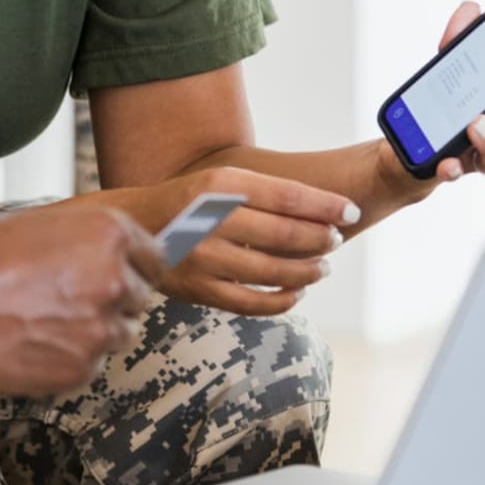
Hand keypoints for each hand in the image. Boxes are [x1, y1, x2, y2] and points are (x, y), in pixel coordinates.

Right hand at [0, 208, 161, 395]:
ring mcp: (98, 330)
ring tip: (39, 322)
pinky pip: (87, 367)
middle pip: (139, 298)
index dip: (134, 266)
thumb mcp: (28, 225)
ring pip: (117, 336)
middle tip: (65, 300)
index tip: (123, 274)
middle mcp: (113, 280)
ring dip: (90, 333)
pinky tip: (25, 344)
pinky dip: (65, 361)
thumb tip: (93, 254)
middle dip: (110, 300)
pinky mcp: (78, 371)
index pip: (154, 256)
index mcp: (106, 234)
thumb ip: (75, 242)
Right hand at [154, 168, 355, 315]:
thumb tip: (325, 209)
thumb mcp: (219, 180)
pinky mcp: (199, 290)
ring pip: (273, 273)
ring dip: (308, 272)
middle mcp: (210, 220)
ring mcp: (203, 258)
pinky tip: (297, 293)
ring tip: (322, 268)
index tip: (351, 212)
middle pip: (284, 235)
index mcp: (219, 185)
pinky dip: (283, 301)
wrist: (133, 226)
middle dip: (321, 239)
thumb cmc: (189, 201)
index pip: (287, 196)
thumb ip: (264, 192)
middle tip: (335, 240)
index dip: (326, 206)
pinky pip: (252, 304)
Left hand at [378, 0, 484, 193]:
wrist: (410, 143)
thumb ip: (459, 39)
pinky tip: (445, 163)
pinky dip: (452, 169)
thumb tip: (471, 9)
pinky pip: (455, 173)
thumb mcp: (449, 66)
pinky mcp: (450, 167)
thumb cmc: (446, 104)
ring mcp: (478, 154)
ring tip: (476, 125)